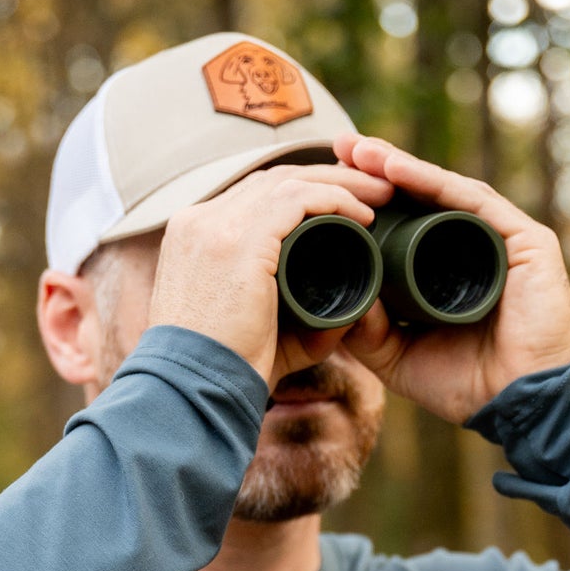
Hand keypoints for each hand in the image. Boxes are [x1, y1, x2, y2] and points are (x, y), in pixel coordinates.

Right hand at [147, 162, 392, 388]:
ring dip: (341, 183)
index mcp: (193, 238)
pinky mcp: (237, 242)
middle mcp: (198, 222)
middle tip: (374, 189)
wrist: (189, 393)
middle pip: (272, 179)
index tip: (344, 204)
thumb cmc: (221, 375)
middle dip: (328, 177)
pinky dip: (334, 200)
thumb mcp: (257, 336)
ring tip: (380, 196)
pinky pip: (296, 200)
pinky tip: (361, 214)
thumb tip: (349, 314)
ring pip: (288, 181)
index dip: (302, 192)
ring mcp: (213, 226)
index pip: (253, 196)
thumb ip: (298, 322)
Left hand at [330, 135, 569, 422]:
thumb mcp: (400, 358)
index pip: (408, 221)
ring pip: (445, 190)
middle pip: (424, 196)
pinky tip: (398, 169)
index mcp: (450, 267)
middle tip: (338, 145)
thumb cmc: (469, 384)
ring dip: (400, 166)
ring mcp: (502, 238)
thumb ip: (369, 331)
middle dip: (380, 167)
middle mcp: (476, 245)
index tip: (328, 180)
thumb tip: (335, 293)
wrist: (520, 405)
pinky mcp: (526, 239)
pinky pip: (474, 202)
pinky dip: (435, 183)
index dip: (371, 197)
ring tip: (360, 150)